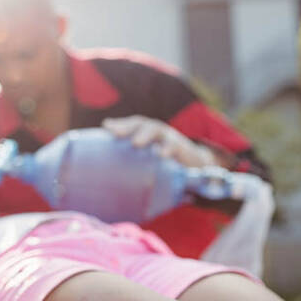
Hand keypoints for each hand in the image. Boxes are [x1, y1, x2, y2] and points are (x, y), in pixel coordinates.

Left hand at [103, 116, 218, 167]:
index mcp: (146, 133)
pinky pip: (174, 147)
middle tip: (116, 133)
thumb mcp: (148, 159)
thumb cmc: (164, 162)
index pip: (131, 124)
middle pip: (141, 124)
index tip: (106, 126)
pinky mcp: (182, 148)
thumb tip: (109, 177)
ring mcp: (169, 138)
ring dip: (145, 135)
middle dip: (128, 127)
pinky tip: (162, 155)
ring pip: (156, 131)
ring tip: (136, 143)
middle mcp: (156, 131)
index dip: (119, 124)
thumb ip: (132, 161)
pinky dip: (167, 149)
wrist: (194, 165)